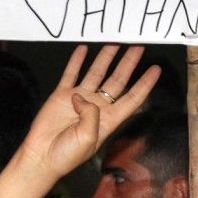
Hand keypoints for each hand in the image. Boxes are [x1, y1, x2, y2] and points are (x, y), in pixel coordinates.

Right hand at [16, 45, 159, 181]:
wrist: (41, 157)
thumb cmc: (67, 154)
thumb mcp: (88, 138)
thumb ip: (91, 114)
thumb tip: (82, 96)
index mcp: (109, 119)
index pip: (132, 97)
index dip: (145, 83)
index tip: (156, 69)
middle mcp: (97, 106)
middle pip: (118, 80)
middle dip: (129, 63)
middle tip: (139, 46)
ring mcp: (80, 99)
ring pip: (97, 72)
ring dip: (106, 57)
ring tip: (116, 41)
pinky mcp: (61, 95)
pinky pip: (71, 73)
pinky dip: (77, 61)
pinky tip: (84, 48)